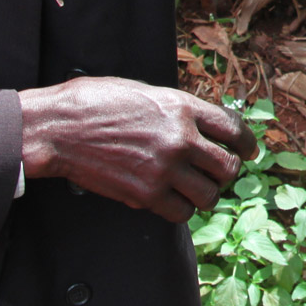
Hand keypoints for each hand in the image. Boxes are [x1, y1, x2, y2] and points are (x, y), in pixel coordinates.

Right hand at [18, 76, 253, 221]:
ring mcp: (164, 168)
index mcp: (181, 107)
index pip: (232, 128)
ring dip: (205, 194)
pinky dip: (180, 209)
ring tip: (194, 190)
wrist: (58, 129)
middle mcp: (180, 138)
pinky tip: (171, 200)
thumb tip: (198, 125)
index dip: (246, 143)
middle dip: (226, 172)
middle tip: (216, 174)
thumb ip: (175, 109)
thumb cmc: (93, 104)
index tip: (247, 151)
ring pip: (209, 195)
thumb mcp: (143, 92)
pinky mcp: (146, 194)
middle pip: (228, 166)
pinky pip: (182, 212)